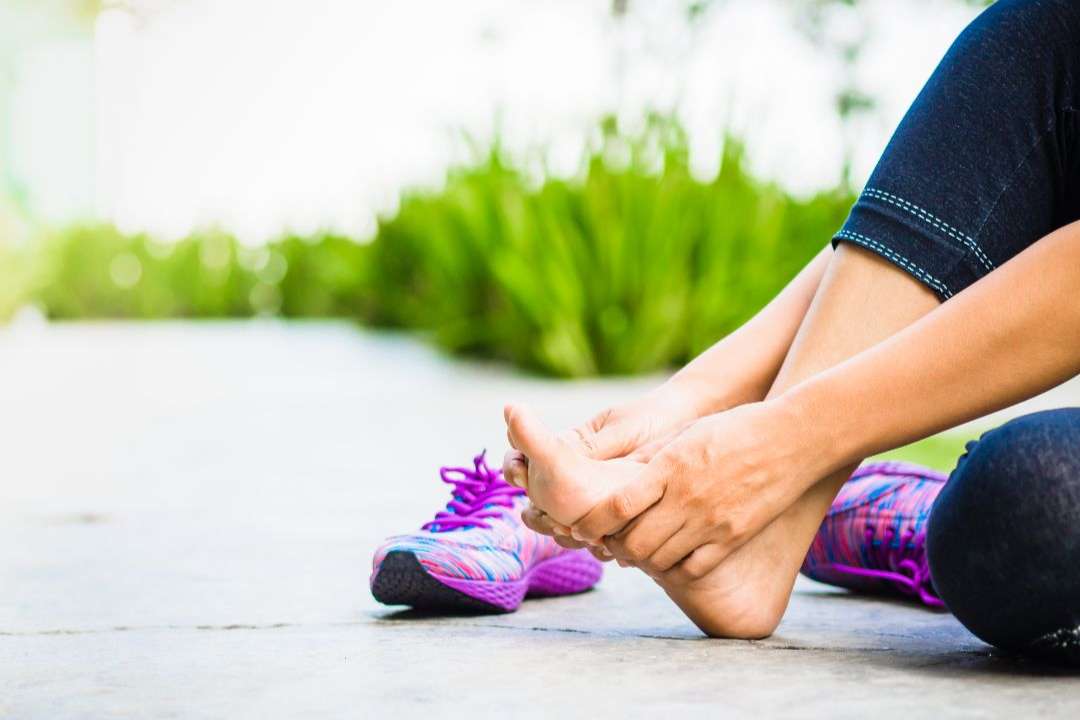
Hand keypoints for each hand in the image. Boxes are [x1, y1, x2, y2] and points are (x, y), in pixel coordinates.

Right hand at [502, 403, 652, 560]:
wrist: (689, 426)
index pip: (524, 462)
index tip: (523, 476)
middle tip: (558, 521)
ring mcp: (595, 502)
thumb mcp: (621, 431)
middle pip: (539, 504)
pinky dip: (603, 548)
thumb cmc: (652, 419)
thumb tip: (554, 455)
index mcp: (566, 448)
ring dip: (569, 536)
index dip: (517, 471)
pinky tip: (613, 550)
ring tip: (585, 537)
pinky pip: (601, 540)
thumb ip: (590, 447)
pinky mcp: (618, 520)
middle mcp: (574, 477)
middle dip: (541, 516)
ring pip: (566, 529)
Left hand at [570, 399, 828, 579]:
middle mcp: (687, 499)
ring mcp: (711, 523)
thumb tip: (616, 476)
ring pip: (659, 559)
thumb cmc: (736, 429)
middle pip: (633, 542)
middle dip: (615, 546)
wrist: (793, 439)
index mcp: (670, 468)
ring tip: (638, 551)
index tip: (582, 527)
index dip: (593, 523)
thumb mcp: (686, 433)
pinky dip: (674, 569)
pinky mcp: (732, 538)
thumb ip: (652, 457)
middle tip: (610, 542)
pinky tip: (671, 557)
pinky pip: (692, 569)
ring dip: (642, 559)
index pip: (617, 506)